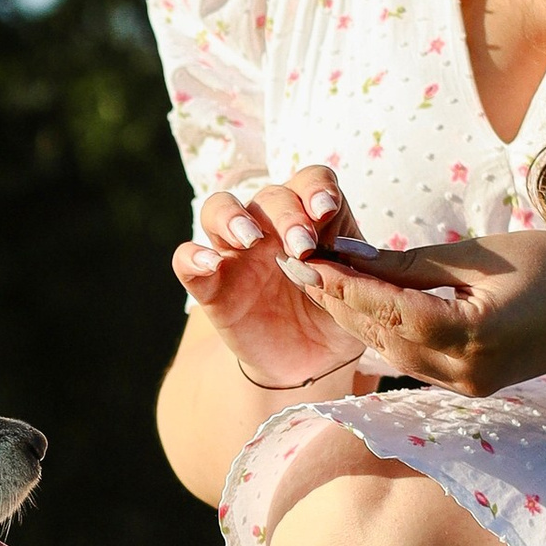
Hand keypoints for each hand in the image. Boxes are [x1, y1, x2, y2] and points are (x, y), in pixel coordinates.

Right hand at [175, 163, 367, 390]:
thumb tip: (356, 256)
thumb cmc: (337, 317)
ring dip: (233, 216)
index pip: (309, 182)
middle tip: (302, 245)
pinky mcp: (210, 284)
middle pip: (269, 195)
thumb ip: (357, 272)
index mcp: (311, 220)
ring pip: (219, 208)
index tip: (326, 209)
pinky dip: (193, 256)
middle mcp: (270, 227)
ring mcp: (236, 253)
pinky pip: (187, 259)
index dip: (316, 188)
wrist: (312, 363)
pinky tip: (210, 264)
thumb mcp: (358, 294)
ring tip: (250, 239)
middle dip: (286, 214)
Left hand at [283, 220, 545, 394]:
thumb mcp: (480, 255)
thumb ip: (412, 262)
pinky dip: (382, 334)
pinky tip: (355, 308)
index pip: (391, 311)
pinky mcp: (470, 387)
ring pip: (392, 354)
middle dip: (338, 302)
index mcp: (475, 335)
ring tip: (318, 282)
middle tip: (296, 266)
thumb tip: (348, 253)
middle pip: (383, 338)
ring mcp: (468, 386)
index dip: (343, 285)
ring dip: (354, 320)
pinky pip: (412, 361)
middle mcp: (467, 371)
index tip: (305, 260)